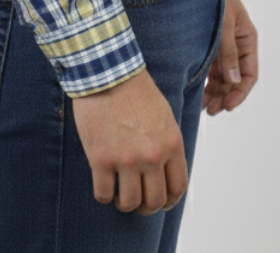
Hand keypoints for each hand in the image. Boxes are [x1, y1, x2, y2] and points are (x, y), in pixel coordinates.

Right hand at [72, 68, 187, 214]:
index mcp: (171, 144)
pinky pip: (103, 194)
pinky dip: (104, 195)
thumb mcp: (164, 115)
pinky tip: (103, 184)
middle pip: (154, 201)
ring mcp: (127, 160)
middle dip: (146, 206)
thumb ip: (168, 144)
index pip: (178, 187)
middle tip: (137, 199)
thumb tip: (166, 170)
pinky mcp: (101, 159)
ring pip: (129, 203)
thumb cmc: (135, 90)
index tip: (160, 201)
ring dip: (124, 203)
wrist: (107, 72)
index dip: (169, 201)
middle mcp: (153, 156)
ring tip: (118, 192)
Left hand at [202, 0, 257, 114]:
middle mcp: (238, 46)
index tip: (228, 106)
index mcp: (248, 40)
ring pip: (223, 77)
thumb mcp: (224, 26)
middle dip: (225, 96)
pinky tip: (199, 93)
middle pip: (235, 80)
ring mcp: (224, 47)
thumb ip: (228, 53)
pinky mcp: (211, 46)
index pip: (249, 75)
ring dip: (216, 92)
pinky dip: (207, 82)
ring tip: (204, 107)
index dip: (240, 93)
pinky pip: (212, 69)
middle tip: (212, 110)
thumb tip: (233, 81)